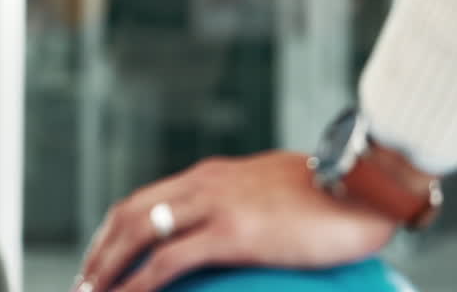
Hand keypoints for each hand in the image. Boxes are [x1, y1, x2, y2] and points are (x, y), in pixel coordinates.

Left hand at [76, 151, 395, 291]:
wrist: (371, 181)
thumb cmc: (342, 195)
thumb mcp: (285, 198)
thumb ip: (257, 210)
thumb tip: (254, 234)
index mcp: (215, 175)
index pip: (149, 198)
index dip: (117, 229)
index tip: (103, 257)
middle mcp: (206, 183)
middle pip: (130, 212)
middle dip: (100, 250)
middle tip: (85, 283)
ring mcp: (216, 204)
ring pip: (137, 231)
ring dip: (106, 266)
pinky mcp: (232, 231)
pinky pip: (168, 260)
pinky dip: (138, 281)